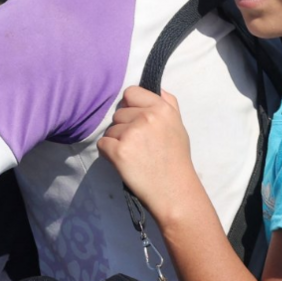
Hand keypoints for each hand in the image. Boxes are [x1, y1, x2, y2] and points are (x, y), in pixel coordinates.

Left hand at [97, 87, 201, 224]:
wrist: (174, 192)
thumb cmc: (176, 160)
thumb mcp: (178, 126)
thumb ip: (169, 104)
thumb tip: (158, 88)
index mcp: (162, 108)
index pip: (131, 92)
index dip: (131, 106)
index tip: (137, 121)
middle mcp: (147, 117)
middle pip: (119, 113)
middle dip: (125, 127)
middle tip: (140, 145)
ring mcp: (131, 134)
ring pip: (110, 129)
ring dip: (117, 141)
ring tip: (135, 156)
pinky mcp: (119, 151)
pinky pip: (102, 144)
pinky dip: (109, 153)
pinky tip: (124, 162)